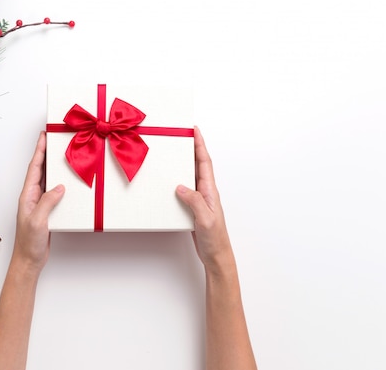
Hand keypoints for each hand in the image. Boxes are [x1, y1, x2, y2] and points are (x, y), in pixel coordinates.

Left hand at [12, 131, 64, 274]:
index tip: (44, 136)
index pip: (34, 168)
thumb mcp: (38, 220)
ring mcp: (40, 203)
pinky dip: (62, 183)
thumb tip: (59, 187)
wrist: (30, 260)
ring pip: (49, 179)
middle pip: (41, 170)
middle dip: (47, 153)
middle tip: (55, 139)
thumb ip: (47, 202)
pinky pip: (55, 192)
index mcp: (27, 195)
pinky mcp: (48, 210)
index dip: (39, 151)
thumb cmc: (29, 242)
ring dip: (55, 167)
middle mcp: (33, 196)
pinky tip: (70, 181)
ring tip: (64, 154)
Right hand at [176, 127, 234, 274]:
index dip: (200, 145)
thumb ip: (194, 201)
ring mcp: (199, 200)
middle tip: (182, 135)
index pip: (204, 163)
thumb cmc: (215, 239)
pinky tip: (169, 181)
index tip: (194, 130)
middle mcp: (205, 192)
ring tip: (173, 152)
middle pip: (198, 164)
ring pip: (190, 176)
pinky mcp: (192, 208)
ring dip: (183, 163)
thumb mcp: (204, 219)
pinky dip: (176, 181)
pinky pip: (184, 190)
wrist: (216, 256)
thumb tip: (181, 186)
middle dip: (192, 148)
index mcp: (210, 191)